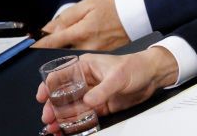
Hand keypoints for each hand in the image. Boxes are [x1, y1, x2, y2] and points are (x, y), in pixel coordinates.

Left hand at [34, 0, 128, 49]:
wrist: (133, 16)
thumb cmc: (111, 8)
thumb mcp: (86, 5)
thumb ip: (65, 18)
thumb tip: (47, 29)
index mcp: (81, 32)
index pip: (51, 42)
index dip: (36, 45)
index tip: (25, 46)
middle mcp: (86, 46)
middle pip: (59, 50)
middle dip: (53, 44)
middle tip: (52, 35)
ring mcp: (93, 53)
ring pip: (70, 53)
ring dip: (65, 46)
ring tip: (74, 33)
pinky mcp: (99, 55)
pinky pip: (81, 53)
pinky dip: (77, 47)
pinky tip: (84, 37)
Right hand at [36, 48, 179, 133]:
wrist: (153, 76)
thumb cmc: (136, 67)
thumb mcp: (118, 76)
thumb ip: (102, 90)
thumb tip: (87, 101)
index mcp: (85, 67)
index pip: (60, 75)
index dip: (48, 86)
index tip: (43, 98)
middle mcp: (85, 80)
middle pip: (62, 95)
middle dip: (53, 107)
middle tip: (48, 118)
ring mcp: (91, 94)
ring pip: (71, 108)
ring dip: (61, 118)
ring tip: (54, 128)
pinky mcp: (99, 106)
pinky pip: (83, 116)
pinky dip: (74, 123)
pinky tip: (67, 130)